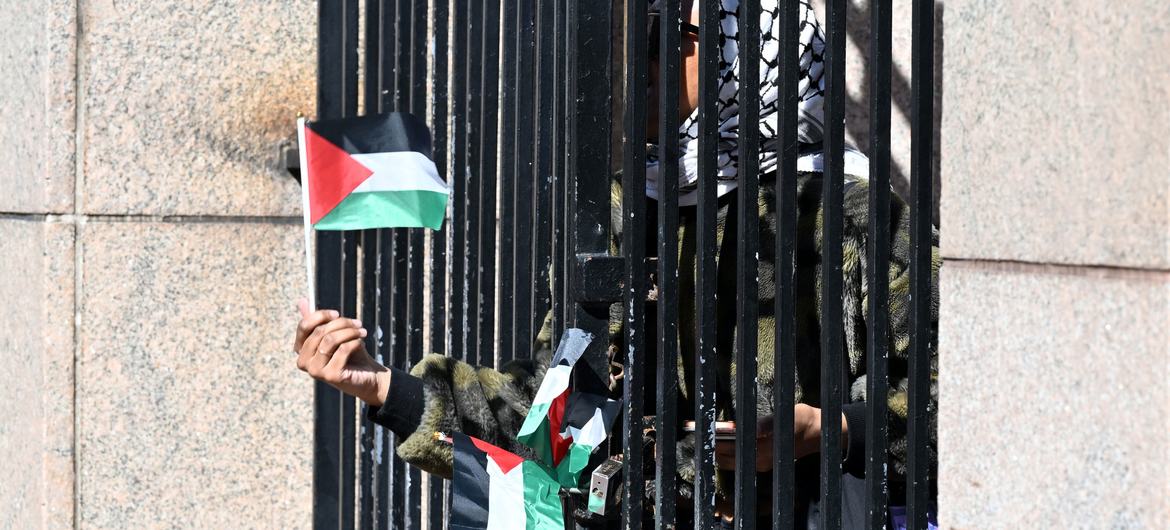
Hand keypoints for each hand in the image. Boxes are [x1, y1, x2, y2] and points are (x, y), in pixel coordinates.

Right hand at [294, 299, 390, 405]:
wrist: (367, 375)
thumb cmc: (349, 353)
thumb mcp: (333, 334)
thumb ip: (317, 320)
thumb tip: (303, 300)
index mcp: (300, 350)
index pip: (304, 326)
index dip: (320, 316)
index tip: (337, 313)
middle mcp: (303, 362)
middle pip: (320, 331)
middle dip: (342, 323)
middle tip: (357, 323)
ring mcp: (315, 371)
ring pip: (331, 340)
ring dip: (350, 332)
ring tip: (362, 331)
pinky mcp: (330, 376)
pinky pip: (342, 350)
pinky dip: (355, 342)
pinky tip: (361, 343)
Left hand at [714, 404, 844, 471]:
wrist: (819, 434)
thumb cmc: (804, 420)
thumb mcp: (790, 415)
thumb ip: (769, 423)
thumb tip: (753, 429)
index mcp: (766, 448)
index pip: (733, 446)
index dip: (716, 439)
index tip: (701, 430)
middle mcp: (762, 460)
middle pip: (726, 457)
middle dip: (712, 445)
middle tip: (697, 430)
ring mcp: (761, 464)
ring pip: (730, 462)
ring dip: (717, 450)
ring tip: (705, 436)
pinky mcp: (761, 464)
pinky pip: (737, 461)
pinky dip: (726, 453)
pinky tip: (719, 442)